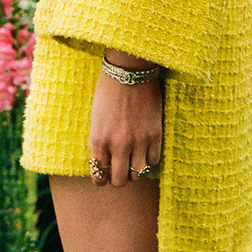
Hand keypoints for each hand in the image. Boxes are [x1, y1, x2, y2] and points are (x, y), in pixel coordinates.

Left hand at [88, 50, 163, 187]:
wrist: (129, 70)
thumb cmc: (108, 91)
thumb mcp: (96, 118)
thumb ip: (100, 142)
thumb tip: (105, 162)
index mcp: (99, 140)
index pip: (99, 175)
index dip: (101, 179)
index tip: (103, 176)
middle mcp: (118, 145)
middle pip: (119, 181)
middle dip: (117, 178)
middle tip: (118, 169)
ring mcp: (138, 141)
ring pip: (137, 174)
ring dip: (134, 170)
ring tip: (132, 160)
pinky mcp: (155, 134)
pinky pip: (153, 161)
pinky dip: (149, 159)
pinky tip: (145, 150)